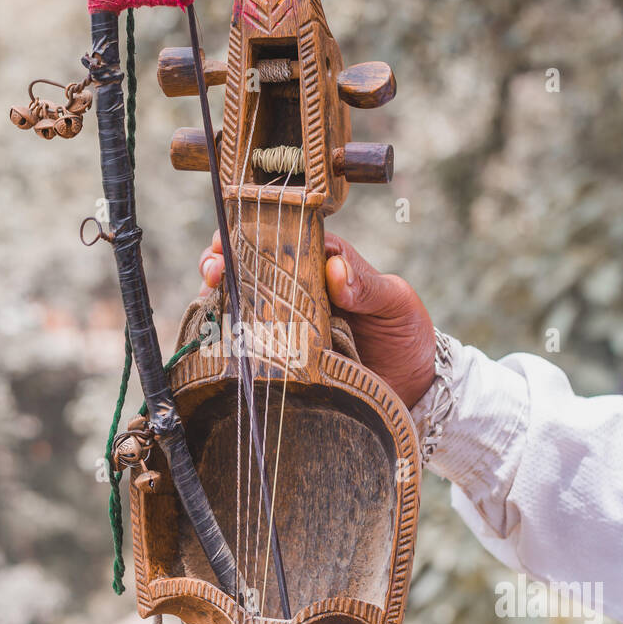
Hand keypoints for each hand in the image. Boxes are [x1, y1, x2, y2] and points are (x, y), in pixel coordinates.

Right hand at [198, 231, 435, 408]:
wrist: (411, 391)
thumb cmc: (404, 336)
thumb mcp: (396, 303)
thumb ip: (368, 286)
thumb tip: (335, 270)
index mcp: (324, 265)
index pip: (284, 238)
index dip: (254, 232)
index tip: (234, 237)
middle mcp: (298, 290)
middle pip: (250, 266)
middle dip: (223, 259)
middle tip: (213, 267)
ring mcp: (285, 323)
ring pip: (241, 299)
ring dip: (219, 292)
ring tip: (210, 287)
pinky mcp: (279, 357)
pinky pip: (245, 341)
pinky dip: (225, 334)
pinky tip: (215, 329)